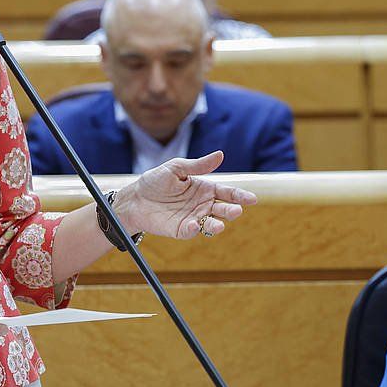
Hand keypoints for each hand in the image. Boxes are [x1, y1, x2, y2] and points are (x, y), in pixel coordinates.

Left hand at [113, 151, 257, 238]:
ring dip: (217, 224)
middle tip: (236, 210)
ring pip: (210, 223)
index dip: (239, 195)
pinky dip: (194, 229)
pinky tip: (193, 224)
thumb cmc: (156, 181)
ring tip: (220, 225)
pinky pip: (191, 232)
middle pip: (222, 209)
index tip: (251, 199)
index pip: (227, 192)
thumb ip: (198, 165)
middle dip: (231, 210)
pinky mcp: (181, 230)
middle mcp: (203, 205)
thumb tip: (220, 155)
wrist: (135, 198)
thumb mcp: (176, 168)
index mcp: (205, 188)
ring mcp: (193, 218)